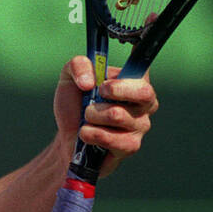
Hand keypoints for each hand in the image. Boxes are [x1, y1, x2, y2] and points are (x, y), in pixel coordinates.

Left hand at [54, 55, 158, 178]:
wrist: (66, 137)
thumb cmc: (75, 106)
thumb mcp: (69, 78)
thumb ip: (78, 65)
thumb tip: (89, 82)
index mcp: (133, 80)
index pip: (145, 67)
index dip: (125, 73)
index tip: (103, 83)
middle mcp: (144, 102)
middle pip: (144, 92)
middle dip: (113, 92)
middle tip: (93, 98)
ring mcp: (141, 125)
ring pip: (118, 115)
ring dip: (92, 116)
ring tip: (86, 119)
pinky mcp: (132, 145)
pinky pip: (112, 138)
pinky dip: (91, 134)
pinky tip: (86, 134)